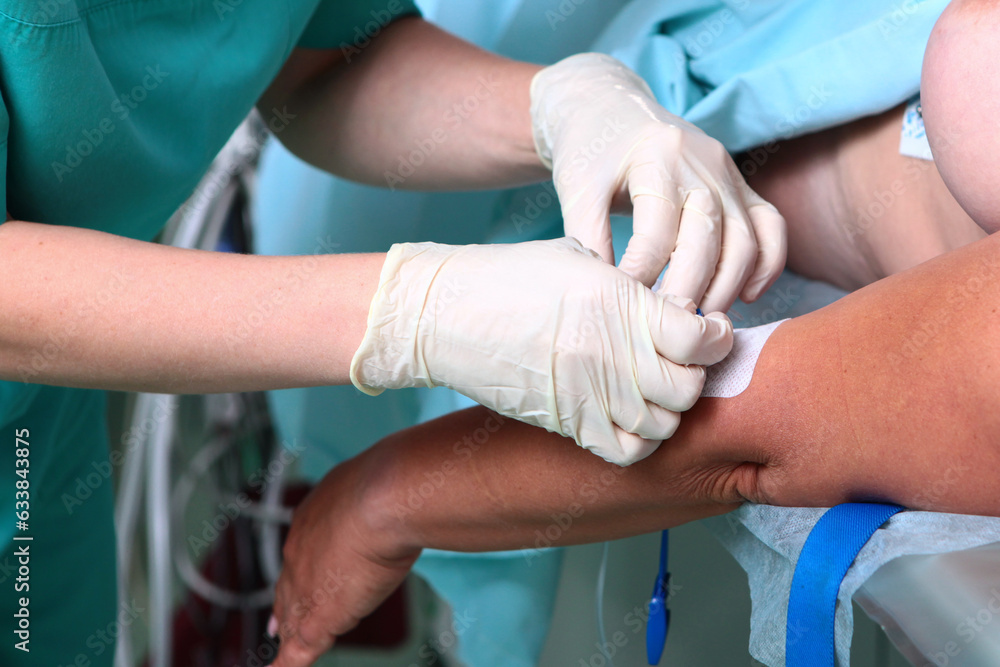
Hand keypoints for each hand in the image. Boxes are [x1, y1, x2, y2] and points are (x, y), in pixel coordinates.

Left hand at [270, 459, 420, 666]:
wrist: (384, 500)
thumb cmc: (393, 486)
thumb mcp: (381, 485)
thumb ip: (384, 499)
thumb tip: (409, 499)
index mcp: (315, 516)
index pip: (303, 552)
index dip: (300, 572)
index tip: (297, 583)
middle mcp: (302, 549)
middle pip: (289, 586)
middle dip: (285, 606)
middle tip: (278, 625)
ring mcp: (307, 584)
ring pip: (291, 618)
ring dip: (290, 634)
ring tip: (286, 651)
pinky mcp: (317, 616)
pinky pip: (296, 650)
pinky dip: (288, 664)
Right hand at [351, 237, 732, 464]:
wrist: (446, 314)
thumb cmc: (510, 276)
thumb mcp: (580, 258)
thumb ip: (632, 286)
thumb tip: (673, 307)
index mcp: (621, 303)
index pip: (702, 338)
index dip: (715, 337)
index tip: (707, 330)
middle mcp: (612, 353)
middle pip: (688, 387)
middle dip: (693, 375)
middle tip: (679, 361)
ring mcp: (590, 394)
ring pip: (664, 424)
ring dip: (668, 409)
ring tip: (653, 388)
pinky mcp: (568, 423)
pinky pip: (628, 450)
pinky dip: (640, 440)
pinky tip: (630, 416)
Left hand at [530, 53, 786, 313]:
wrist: (609, 106)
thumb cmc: (589, 151)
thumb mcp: (576, 190)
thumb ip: (587, 240)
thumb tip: (607, 299)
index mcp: (657, 154)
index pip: (657, 229)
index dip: (642, 274)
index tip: (624, 306)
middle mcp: (702, 161)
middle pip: (710, 238)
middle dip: (688, 290)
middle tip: (666, 327)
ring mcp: (729, 173)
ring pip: (746, 240)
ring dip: (726, 288)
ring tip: (697, 322)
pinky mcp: (742, 185)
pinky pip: (770, 227)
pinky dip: (766, 266)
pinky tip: (744, 298)